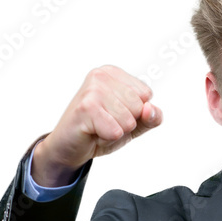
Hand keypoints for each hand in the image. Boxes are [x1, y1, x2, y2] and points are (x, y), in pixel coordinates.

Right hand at [31, 65, 162, 186]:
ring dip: (115, 132)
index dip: (135, 113)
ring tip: (98, 127)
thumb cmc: (100, 130)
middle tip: (105, 123)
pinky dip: (107, 138)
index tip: (114, 114)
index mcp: (114, 74)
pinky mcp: (86, 107)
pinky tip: (93, 132)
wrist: (70, 146)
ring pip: (128, 121)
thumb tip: (151, 109)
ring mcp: (93, 89)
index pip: (147, 96)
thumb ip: (151, 117)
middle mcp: (102, 75)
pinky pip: (115, 131)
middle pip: (139, 108)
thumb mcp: (134, 124)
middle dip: (126, 124)